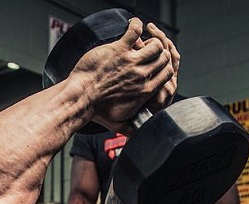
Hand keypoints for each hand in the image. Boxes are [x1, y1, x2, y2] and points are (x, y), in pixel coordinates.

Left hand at [73, 17, 173, 133]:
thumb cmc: (97, 111)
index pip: (167, 72)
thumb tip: (135, 135)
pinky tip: (134, 24)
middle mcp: (142, 75)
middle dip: (159, 50)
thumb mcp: (118, 124)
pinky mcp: (118, 50)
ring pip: (155, 44)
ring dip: (151, 38)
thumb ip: (130, 129)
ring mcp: (131, 62)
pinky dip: (135, 25)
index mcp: (146, 90)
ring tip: (143, 37)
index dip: (164, 64)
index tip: (157, 61)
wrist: (81, 99)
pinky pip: (134, 32)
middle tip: (150, 47)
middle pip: (164, 57)